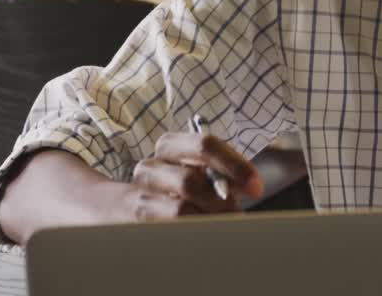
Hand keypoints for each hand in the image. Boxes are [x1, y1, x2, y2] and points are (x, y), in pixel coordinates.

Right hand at [114, 131, 263, 220]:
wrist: (125, 205)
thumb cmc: (178, 186)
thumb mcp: (199, 171)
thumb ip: (222, 173)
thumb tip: (250, 187)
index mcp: (171, 146)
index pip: (205, 145)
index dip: (235, 166)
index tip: (256, 187)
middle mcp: (151, 167)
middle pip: (190, 181)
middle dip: (221, 201)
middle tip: (237, 213)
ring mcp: (140, 196)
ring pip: (179, 211)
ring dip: (208, 221)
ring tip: (221, 226)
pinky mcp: (136, 223)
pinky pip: (170, 231)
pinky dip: (195, 234)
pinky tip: (204, 235)